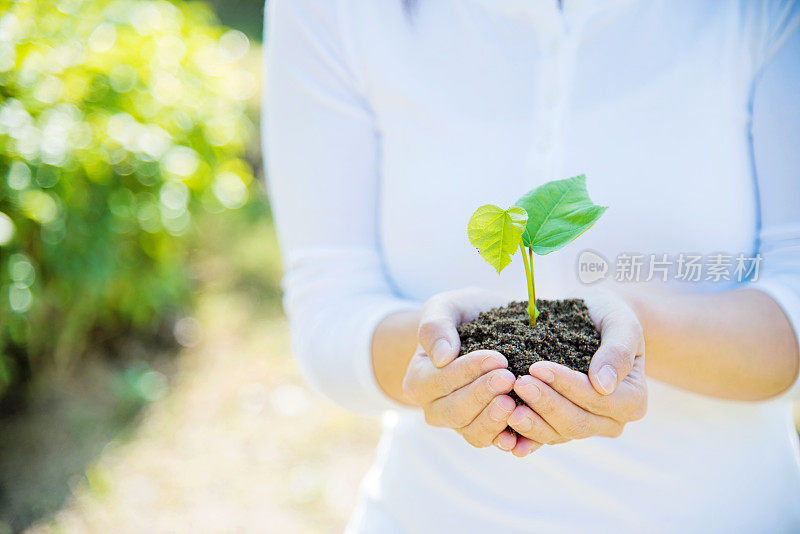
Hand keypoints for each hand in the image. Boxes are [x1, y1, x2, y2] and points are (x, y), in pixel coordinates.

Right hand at [402, 288, 519, 451]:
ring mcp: (462, 423)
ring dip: (495, 420)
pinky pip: (496, 443)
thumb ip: (435, 327)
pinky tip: (523, 432)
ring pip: (475, 433)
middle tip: (509, 378)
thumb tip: (441, 357)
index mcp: (419, 380)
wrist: (483, 328)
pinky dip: (511, 440)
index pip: (441, 381)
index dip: (469, 371)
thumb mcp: (445, 308)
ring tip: (514, 402)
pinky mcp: (488, 430)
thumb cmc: (461, 315)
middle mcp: (436, 408)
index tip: (497, 358)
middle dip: (483, 395)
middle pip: (456, 412)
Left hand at [507, 290, 646, 456]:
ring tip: (507, 406)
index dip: (567, 385)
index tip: (536, 367)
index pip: (597, 398)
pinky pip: (542, 440)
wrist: (590, 320)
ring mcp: (585, 427)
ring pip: (558, 435)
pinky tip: (504, 438)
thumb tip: (604, 385)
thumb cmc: (606, 317)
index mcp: (632, 399)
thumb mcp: (620, 323)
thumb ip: (617, 351)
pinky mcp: (561, 428)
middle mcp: (611, 421)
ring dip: (532, 423)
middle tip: (518, 383)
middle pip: (577, 422)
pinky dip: (524, 440)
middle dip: (546, 403)